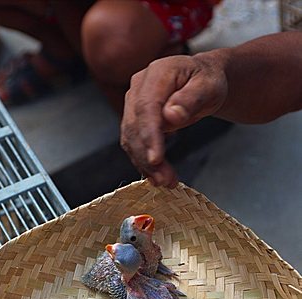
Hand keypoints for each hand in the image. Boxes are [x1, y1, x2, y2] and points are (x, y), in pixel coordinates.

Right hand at [121, 51, 228, 186]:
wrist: (201, 80)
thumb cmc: (208, 81)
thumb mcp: (209, 86)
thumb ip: (191, 99)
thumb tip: (170, 115)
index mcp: (157, 74)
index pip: (146, 107)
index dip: (149, 135)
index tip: (156, 159)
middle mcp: (138, 87)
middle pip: (135, 126)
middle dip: (147, 156)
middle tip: (165, 180)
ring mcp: (133, 103)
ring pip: (131, 138)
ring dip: (145, 163)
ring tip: (165, 182)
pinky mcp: (134, 119)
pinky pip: (134, 143)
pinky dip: (143, 162)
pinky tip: (156, 176)